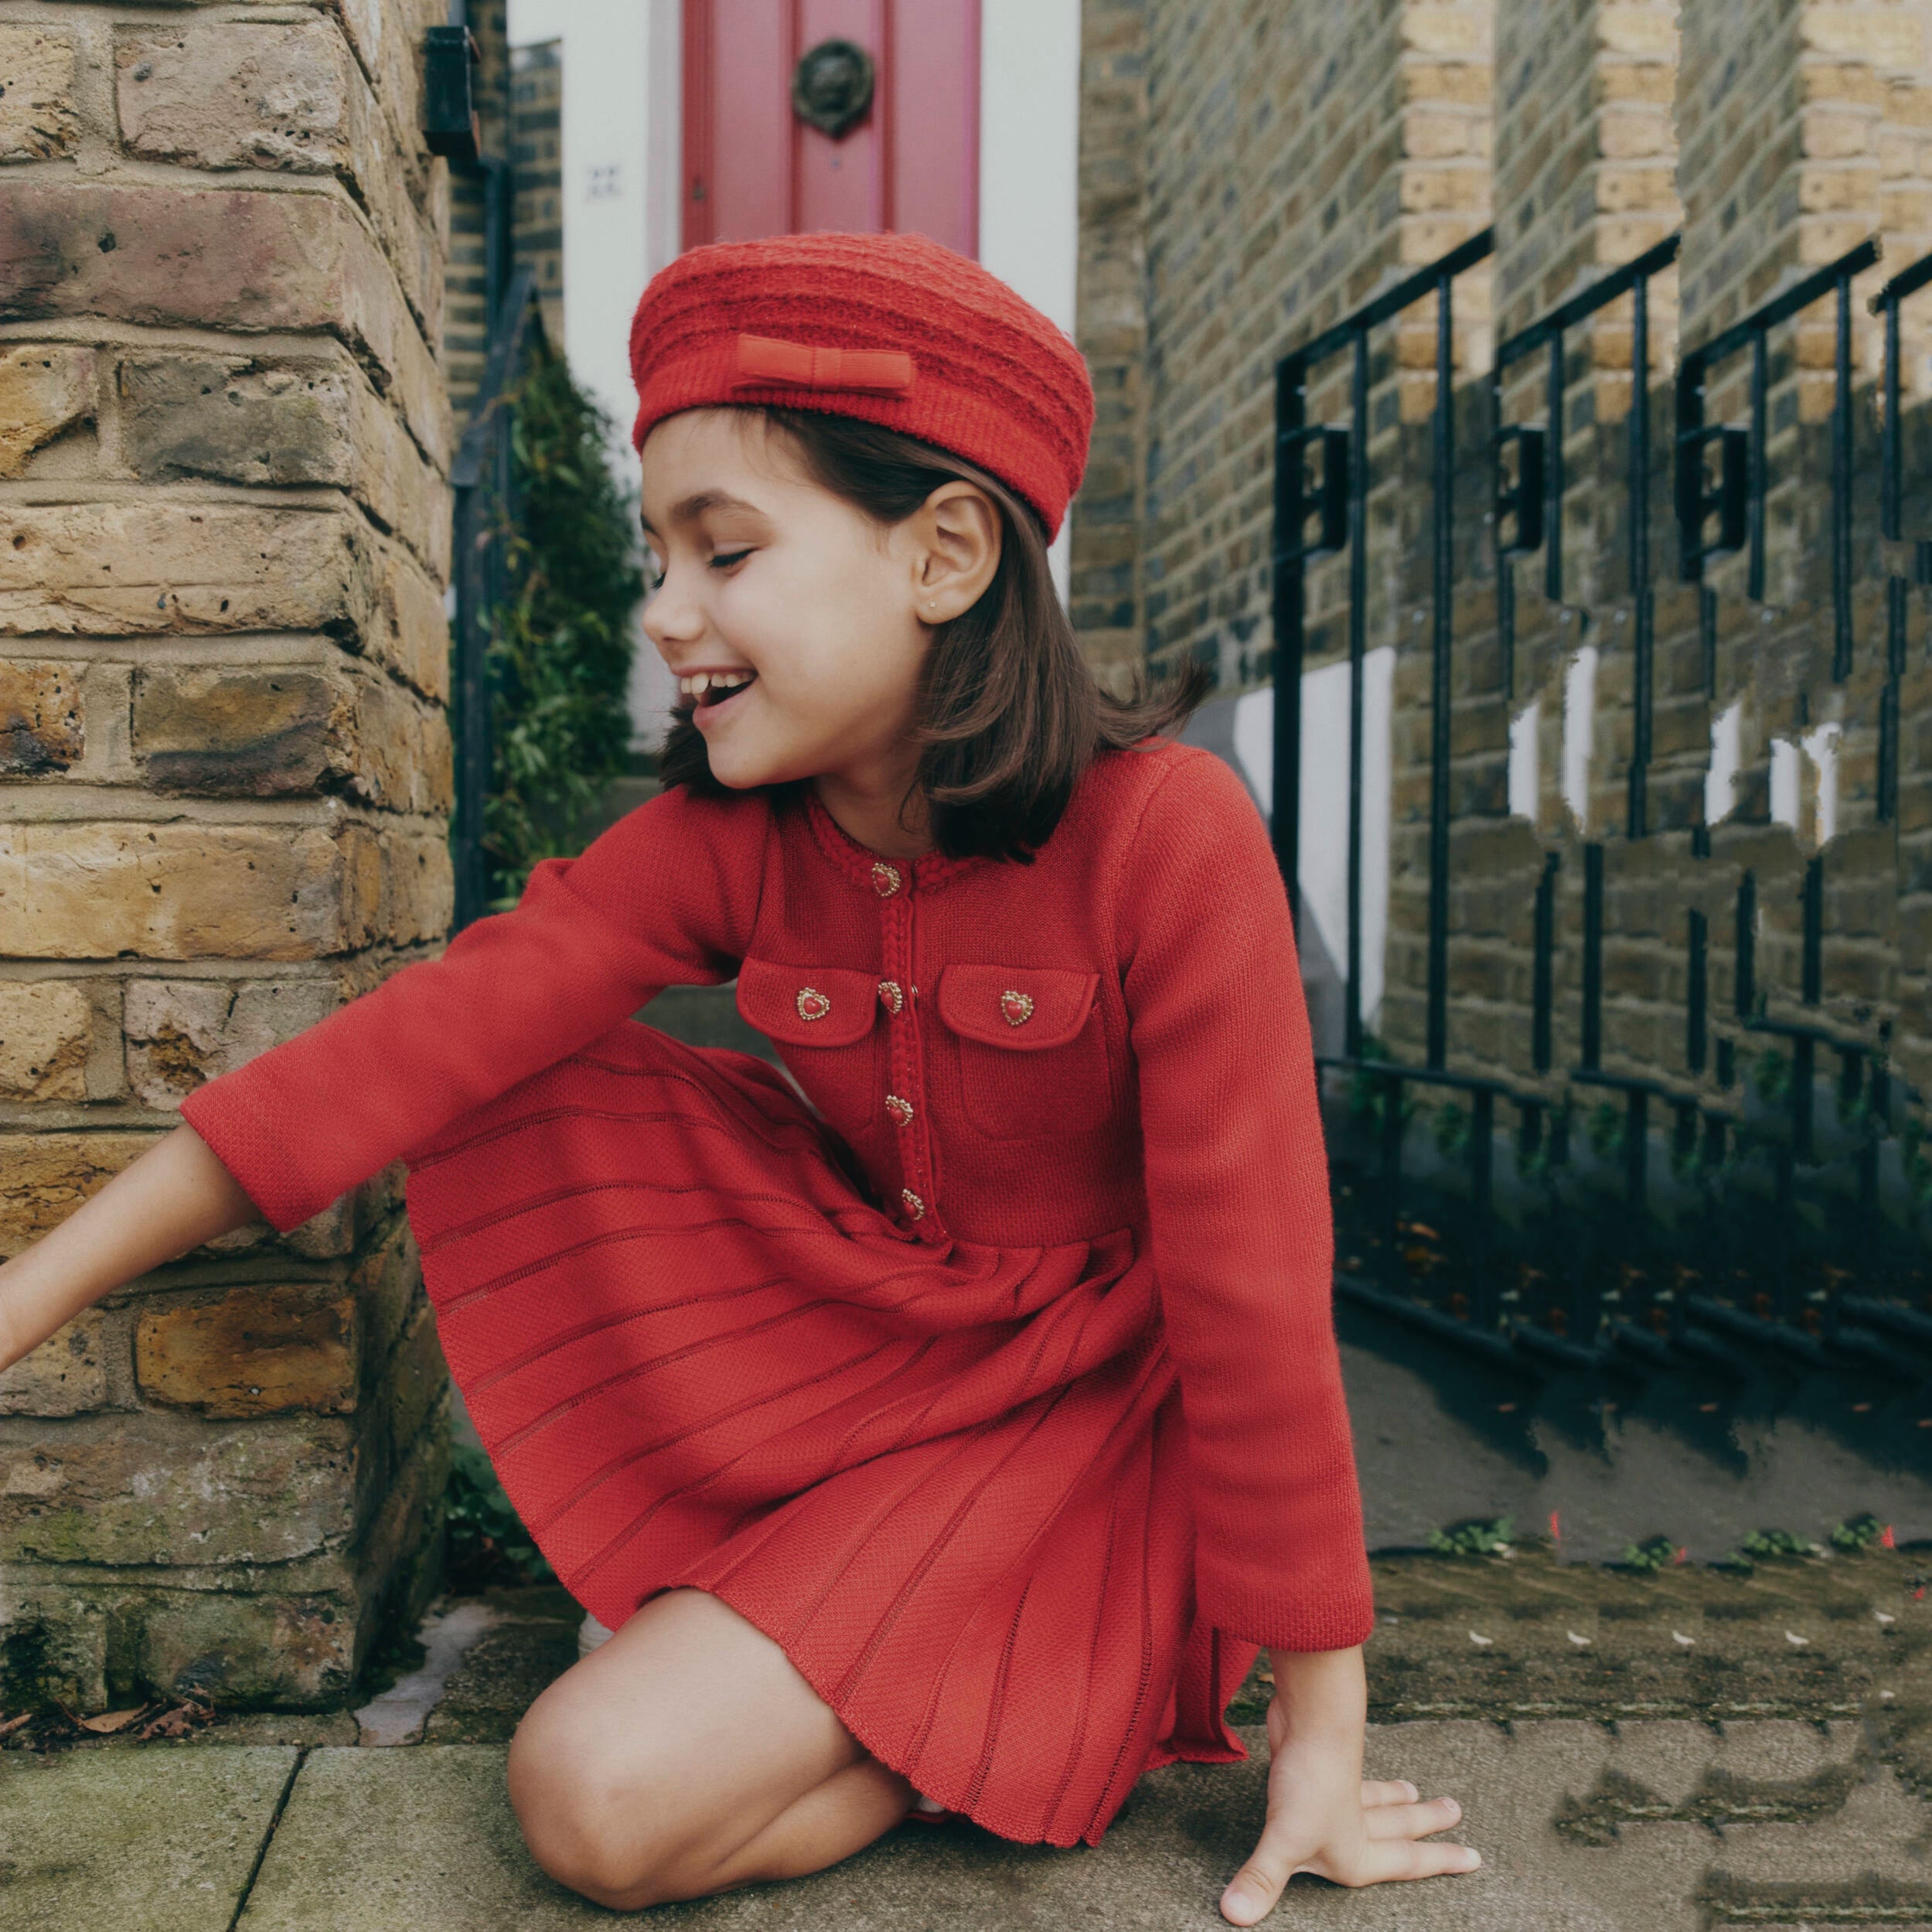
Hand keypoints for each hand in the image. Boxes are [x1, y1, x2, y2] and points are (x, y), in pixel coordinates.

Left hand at [1219, 1652, 1478, 1923]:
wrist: (1309, 1719)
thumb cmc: (1308, 1785)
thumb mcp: (1285, 1841)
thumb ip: (1263, 1879)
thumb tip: (1233, 1914)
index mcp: (1357, 1851)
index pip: (1406, 1863)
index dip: (1439, 1863)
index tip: (1475, 1857)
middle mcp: (1356, 1822)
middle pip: (1400, 1826)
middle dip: (1427, 1824)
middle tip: (1456, 1812)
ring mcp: (1342, 1789)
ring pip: (1378, 1797)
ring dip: (1397, 1798)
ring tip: (1415, 1791)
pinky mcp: (1324, 1763)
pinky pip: (1352, 1776)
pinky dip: (1364, 1777)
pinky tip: (1356, 1770)